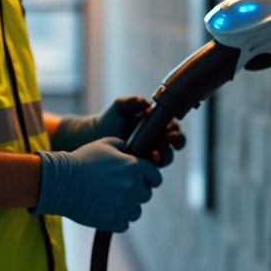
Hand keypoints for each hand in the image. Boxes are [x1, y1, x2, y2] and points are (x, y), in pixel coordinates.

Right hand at [30, 138, 162, 232]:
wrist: (60, 182)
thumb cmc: (81, 160)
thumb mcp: (104, 144)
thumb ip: (123, 146)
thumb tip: (131, 150)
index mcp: (135, 167)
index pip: (156, 178)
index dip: (148, 178)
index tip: (140, 180)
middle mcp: (133, 187)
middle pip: (146, 195)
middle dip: (136, 192)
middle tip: (119, 189)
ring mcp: (123, 206)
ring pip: (136, 212)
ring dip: (127, 208)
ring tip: (111, 201)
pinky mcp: (112, 221)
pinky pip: (124, 224)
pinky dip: (117, 220)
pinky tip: (106, 211)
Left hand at [51, 97, 186, 166]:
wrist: (94, 135)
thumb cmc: (110, 119)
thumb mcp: (119, 107)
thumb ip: (131, 102)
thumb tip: (145, 103)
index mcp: (157, 124)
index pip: (173, 127)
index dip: (176, 129)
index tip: (170, 129)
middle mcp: (157, 139)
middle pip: (176, 143)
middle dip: (176, 142)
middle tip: (168, 139)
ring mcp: (151, 153)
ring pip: (167, 157)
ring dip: (165, 155)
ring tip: (155, 153)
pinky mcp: (143, 165)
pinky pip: (153, 168)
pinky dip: (153, 165)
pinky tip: (146, 160)